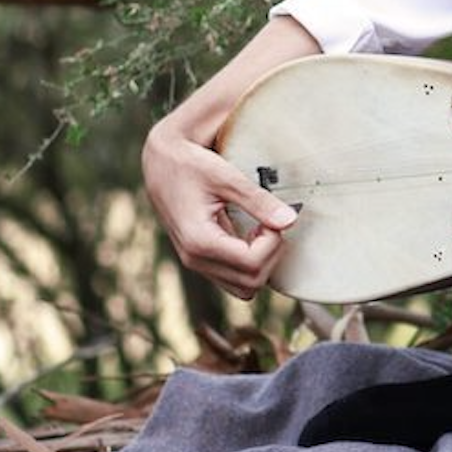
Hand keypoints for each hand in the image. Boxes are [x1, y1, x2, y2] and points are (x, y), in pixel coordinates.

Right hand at [143, 120, 297, 298]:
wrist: (160, 163)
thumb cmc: (190, 165)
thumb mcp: (227, 177)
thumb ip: (259, 201)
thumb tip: (291, 221)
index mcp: (199, 241)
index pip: (252, 264)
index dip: (273, 243)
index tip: (272, 218)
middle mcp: (194, 259)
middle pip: (251, 283)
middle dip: (270, 255)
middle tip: (269, 223)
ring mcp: (195, 262)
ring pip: (243, 287)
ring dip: (261, 262)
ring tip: (260, 228)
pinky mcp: (199, 259)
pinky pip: (233, 278)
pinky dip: (250, 263)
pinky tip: (251, 233)